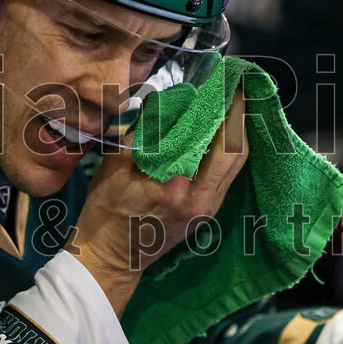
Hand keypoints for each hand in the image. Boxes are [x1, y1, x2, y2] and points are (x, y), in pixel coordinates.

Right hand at [67, 89, 247, 315]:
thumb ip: (140, 135)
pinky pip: (227, 174)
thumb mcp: (114, 167)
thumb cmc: (104, 213)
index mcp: (173, 187)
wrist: (110, 260)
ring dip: (237, 132)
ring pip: (235, 164)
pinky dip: (228, 150)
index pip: (205, 138)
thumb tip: (162, 103)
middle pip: (234, 150)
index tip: (220, 83)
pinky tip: (222, 132)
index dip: (216, 108)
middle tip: (235, 89)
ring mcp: (207, 209)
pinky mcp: (207, 213)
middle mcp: (199, 200)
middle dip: (238, 115)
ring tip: (233, 104)